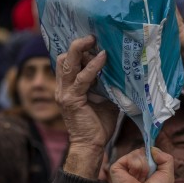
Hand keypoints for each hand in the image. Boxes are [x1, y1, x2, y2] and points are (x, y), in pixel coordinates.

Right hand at [55, 36, 117, 177]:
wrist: (91, 146)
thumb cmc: (98, 125)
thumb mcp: (104, 100)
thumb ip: (106, 85)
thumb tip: (120, 71)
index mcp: (68, 87)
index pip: (67, 62)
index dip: (77, 50)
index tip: (93, 40)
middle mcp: (62, 88)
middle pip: (64, 58)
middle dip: (77, 45)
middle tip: (92, 36)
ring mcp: (65, 93)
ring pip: (68, 64)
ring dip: (81, 49)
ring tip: (94, 40)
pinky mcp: (72, 100)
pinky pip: (82, 78)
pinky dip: (93, 66)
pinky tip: (103, 57)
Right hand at [107, 147, 174, 182]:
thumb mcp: (168, 175)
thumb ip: (166, 158)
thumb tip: (152, 149)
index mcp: (147, 167)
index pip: (151, 151)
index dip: (155, 157)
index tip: (156, 172)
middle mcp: (136, 165)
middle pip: (145, 150)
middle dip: (150, 163)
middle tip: (147, 178)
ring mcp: (126, 165)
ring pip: (139, 153)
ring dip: (144, 168)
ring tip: (139, 180)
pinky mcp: (117, 167)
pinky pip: (131, 157)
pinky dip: (136, 168)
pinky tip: (133, 178)